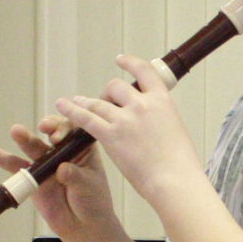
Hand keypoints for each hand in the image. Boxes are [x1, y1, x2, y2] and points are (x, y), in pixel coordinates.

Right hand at [0, 118, 114, 239]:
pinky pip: (17, 167)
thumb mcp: (89, 187)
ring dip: (24, 138)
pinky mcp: (33, 178)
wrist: (83, 227)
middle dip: (48, 127)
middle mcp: (64, 153)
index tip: (58, 137)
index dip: (66, 128)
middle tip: (44, 128)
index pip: (75, 130)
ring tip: (15, 130)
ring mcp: (47, 164)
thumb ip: (75, 177)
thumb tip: (62, 169)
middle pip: (53, 134)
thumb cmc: (93, 203)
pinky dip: (3, 159)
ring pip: (34, 148)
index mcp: (83, 150)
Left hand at [55, 54, 203, 204]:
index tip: (120, 60)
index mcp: (162, 100)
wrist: (175, 181)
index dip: (129, 63)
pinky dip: (72, 110)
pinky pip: (86, 118)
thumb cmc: (180, 164)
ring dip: (85, 102)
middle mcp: (142, 104)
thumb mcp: (175, 129)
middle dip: (107, 93)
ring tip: (75, 102)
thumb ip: (160, 118)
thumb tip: (151, 119)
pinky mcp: (110, 135)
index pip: (144, 71)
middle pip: (115, 87)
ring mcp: (125, 119)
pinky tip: (62, 105)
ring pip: (98, 102)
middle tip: (104, 103)